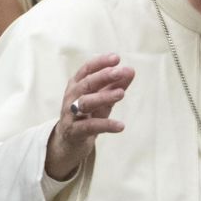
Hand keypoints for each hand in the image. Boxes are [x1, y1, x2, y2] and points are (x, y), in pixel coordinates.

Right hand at [45, 54, 134, 180]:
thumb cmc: (88, 115)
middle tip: (120, 71)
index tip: (116, 58)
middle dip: (103, 76)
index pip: (86, 70)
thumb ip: (116, 85)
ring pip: (86, 103)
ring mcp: (71, 115)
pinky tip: (121, 126)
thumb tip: (130, 70)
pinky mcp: (74, 132)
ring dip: (104, 96)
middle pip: (86, 84)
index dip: (100, 63)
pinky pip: (90, 127)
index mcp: (77, 86)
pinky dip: (106, 125)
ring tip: (122, 93)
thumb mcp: (103, 99)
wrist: (69, 143)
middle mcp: (71, 97)